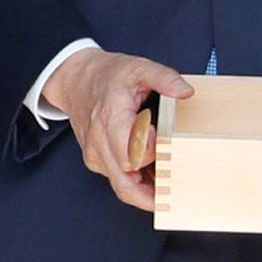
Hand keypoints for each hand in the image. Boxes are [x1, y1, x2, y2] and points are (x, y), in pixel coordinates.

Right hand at [44, 46, 192, 211]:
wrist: (75, 80)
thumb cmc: (107, 76)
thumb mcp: (139, 68)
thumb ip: (164, 78)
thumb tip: (186, 91)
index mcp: (111, 120)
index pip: (133, 155)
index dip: (153, 153)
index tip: (165, 140)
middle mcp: (100, 143)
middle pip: (127, 186)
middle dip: (154, 192)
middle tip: (178, 189)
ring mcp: (96, 155)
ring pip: (123, 188)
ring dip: (148, 190)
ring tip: (169, 179)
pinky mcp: (96, 162)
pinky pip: (119, 181)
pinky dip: (138, 181)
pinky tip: (154, 171)